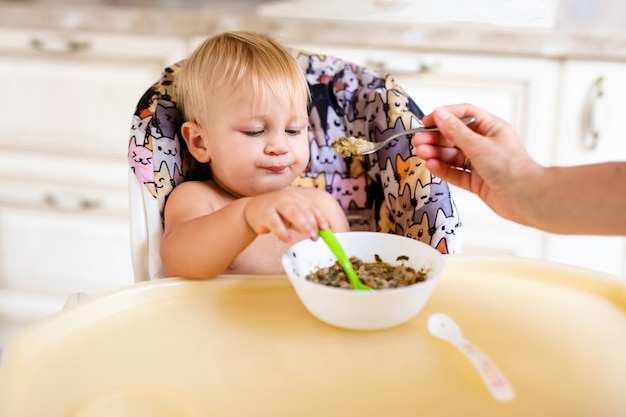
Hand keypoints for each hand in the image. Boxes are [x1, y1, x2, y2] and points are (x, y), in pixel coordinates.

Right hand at [243, 188, 328, 242]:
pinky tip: (286, 239)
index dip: (319, 217)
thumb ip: (304, 223)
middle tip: (316, 236)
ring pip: (291, 212)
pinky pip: (275, 222)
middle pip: (302, 209)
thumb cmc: (276, 213)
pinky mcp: (264, 212)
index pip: (310, 206)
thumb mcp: (291, 217)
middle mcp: (287, 197)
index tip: (325, 228)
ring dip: (302, 224)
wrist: (252, 209)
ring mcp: (275, 203)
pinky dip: (282, 231)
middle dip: (312, 222)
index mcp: (296, 197)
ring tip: (309, 236)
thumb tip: (318, 233)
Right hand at [412, 104, 542, 222]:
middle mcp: (486, 144)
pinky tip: (431, 165)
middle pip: (455, 136)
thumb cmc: (512, 168)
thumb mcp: (479, 145)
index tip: (428, 121)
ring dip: (436, 153)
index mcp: (492, 129)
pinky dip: (443, 169)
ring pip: (453, 155)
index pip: (465, 115)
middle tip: (418, 140)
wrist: (526, 198)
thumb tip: (440, 115)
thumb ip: (456, 131)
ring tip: (421, 153)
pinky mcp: (476, 181)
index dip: (446, 116)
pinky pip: (455, 172)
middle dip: (436, 138)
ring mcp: (480, 163)